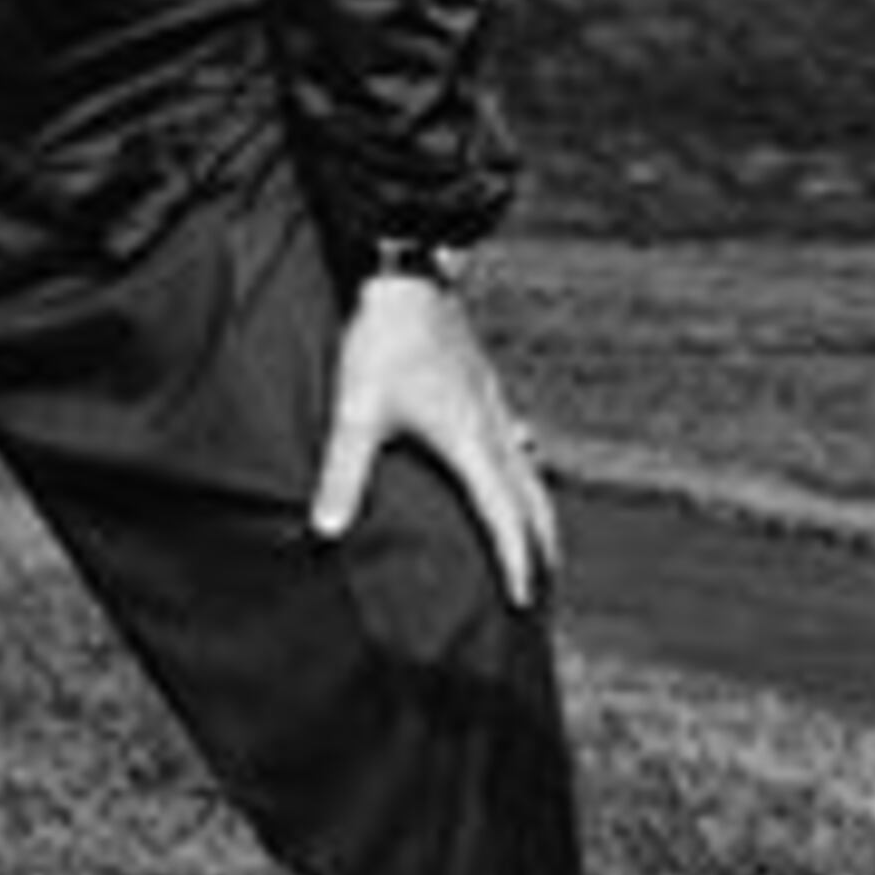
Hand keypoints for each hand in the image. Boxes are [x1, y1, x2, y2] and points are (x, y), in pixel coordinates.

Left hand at [312, 272, 559, 608]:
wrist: (407, 273)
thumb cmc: (383, 341)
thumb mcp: (357, 411)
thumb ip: (343, 474)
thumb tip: (324, 530)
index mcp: (470, 443)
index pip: (502, 517)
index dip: (515, 562)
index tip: (523, 601)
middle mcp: (492, 428)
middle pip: (531, 498)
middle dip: (540, 542)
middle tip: (549, 582)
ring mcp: (492, 403)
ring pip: (527, 468)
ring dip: (536, 506)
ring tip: (543, 533)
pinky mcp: (483, 384)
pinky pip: (513, 439)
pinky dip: (522, 464)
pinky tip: (520, 453)